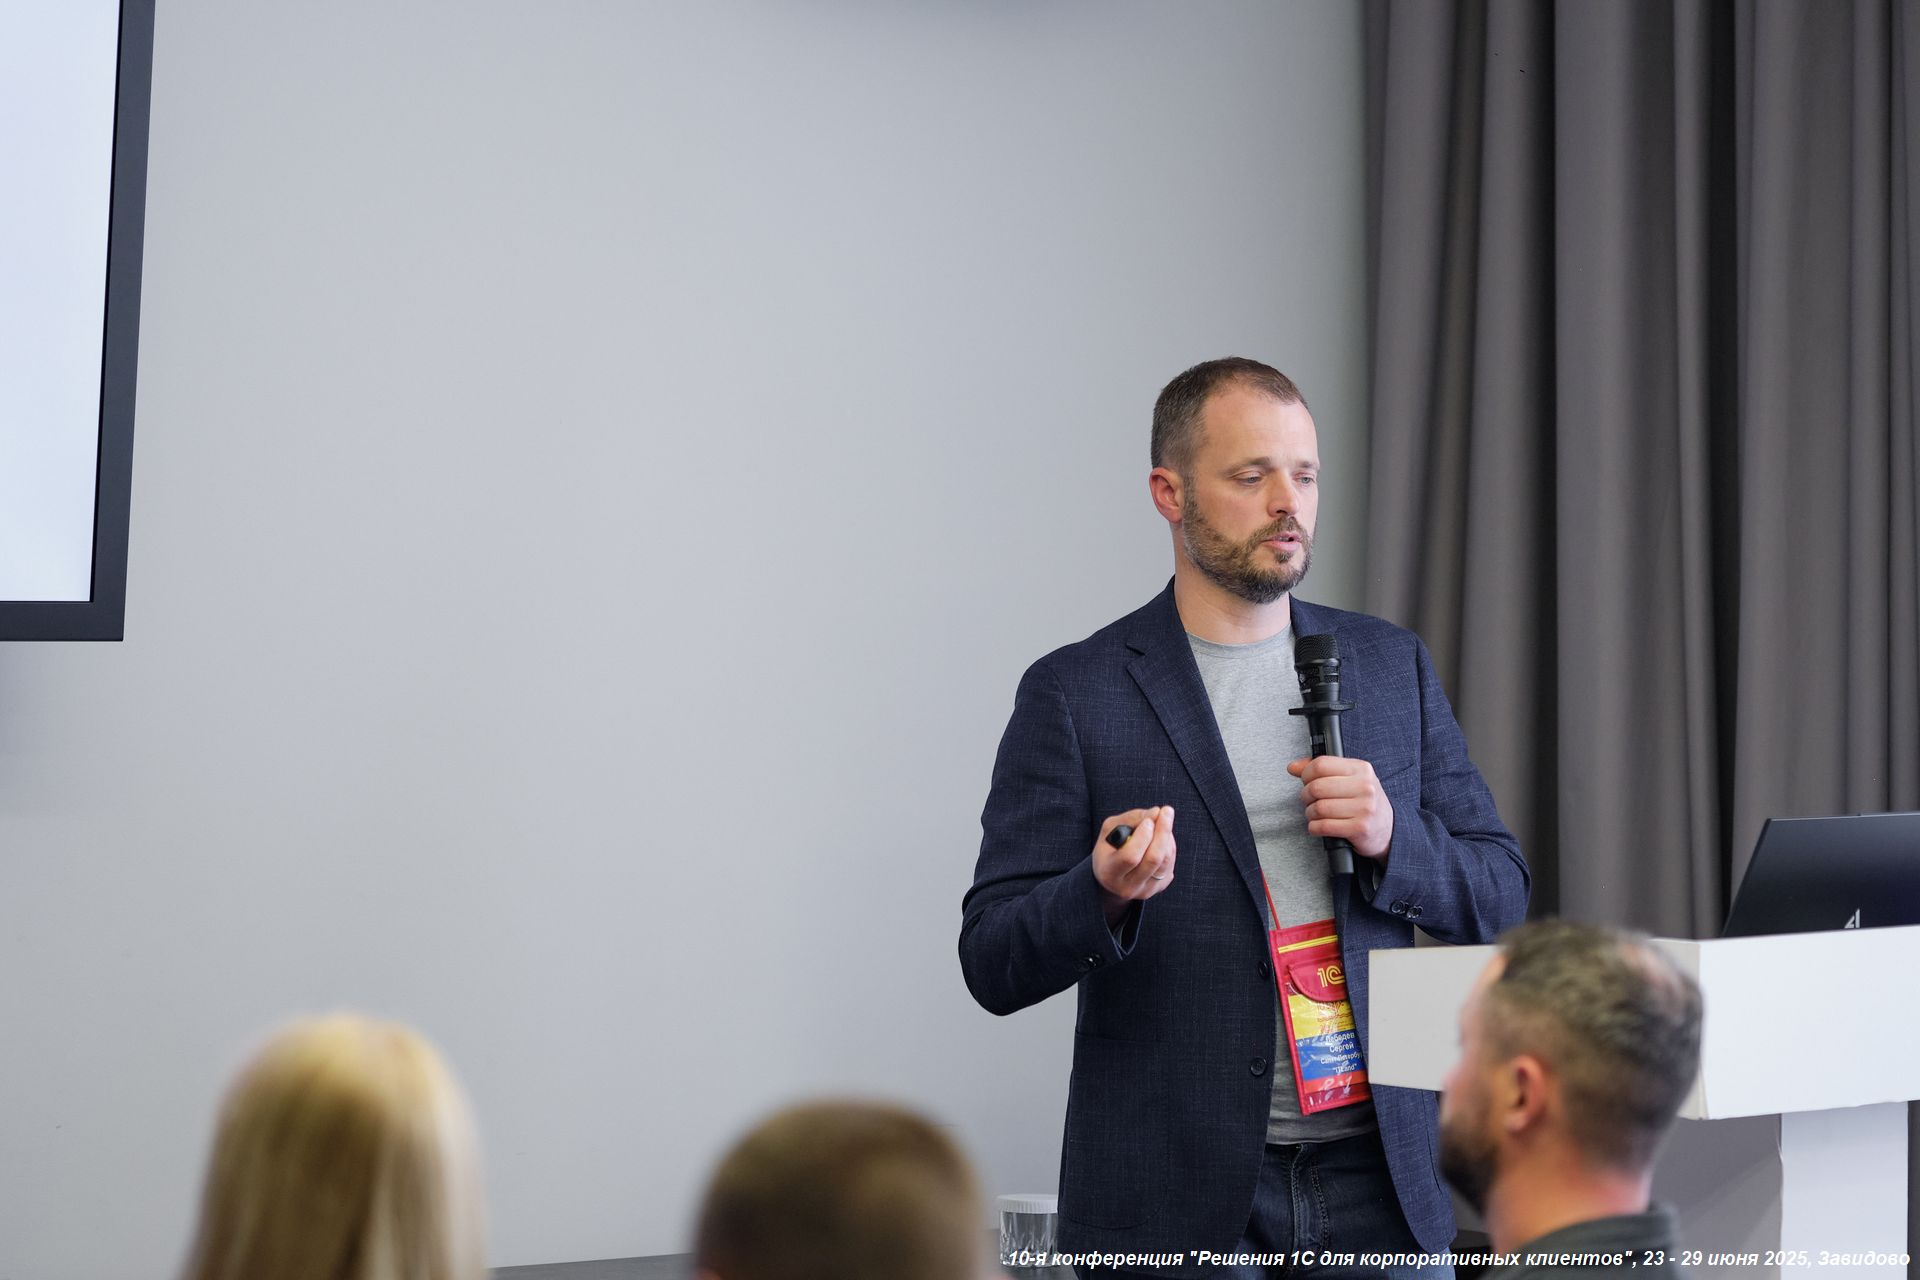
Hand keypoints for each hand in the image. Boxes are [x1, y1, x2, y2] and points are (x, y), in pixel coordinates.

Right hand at [1093, 806, 1175, 922]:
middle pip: (1153, 859)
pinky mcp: (1158, 889)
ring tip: (1163, 821)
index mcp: (1109, 872)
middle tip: (1166, 811)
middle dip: (1162, 832)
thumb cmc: (1110, 847)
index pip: (1130, 856)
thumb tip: (1156, 812)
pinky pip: (1170, 865)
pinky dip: (1169, 847)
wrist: (1113, 876)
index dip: (1142, 837)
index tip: (1149, 820)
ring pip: (1165, 861)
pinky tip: (1162, 838)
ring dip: (1167, 838)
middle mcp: (1127, 886)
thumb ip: (1131, 819)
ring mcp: (1144, 890)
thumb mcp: (1110, 829)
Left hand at [1287, 757, 1393, 861]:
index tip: (1306, 780)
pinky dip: (1314, 827)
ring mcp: (1364, 808)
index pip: (1321, 764)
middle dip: (1306, 796)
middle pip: (1316, 787)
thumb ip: (1321, 769)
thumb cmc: (1364, 802)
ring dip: (1310, 813)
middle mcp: (1365, 787)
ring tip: (1315, 813)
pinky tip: (1319, 825)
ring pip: (1319, 808)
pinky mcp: (1360, 828)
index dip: (1306, 774)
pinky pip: (1324, 826)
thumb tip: (1293, 767)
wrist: (1389, 829)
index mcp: (1361, 769)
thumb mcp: (1349, 779)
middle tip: (1309, 800)